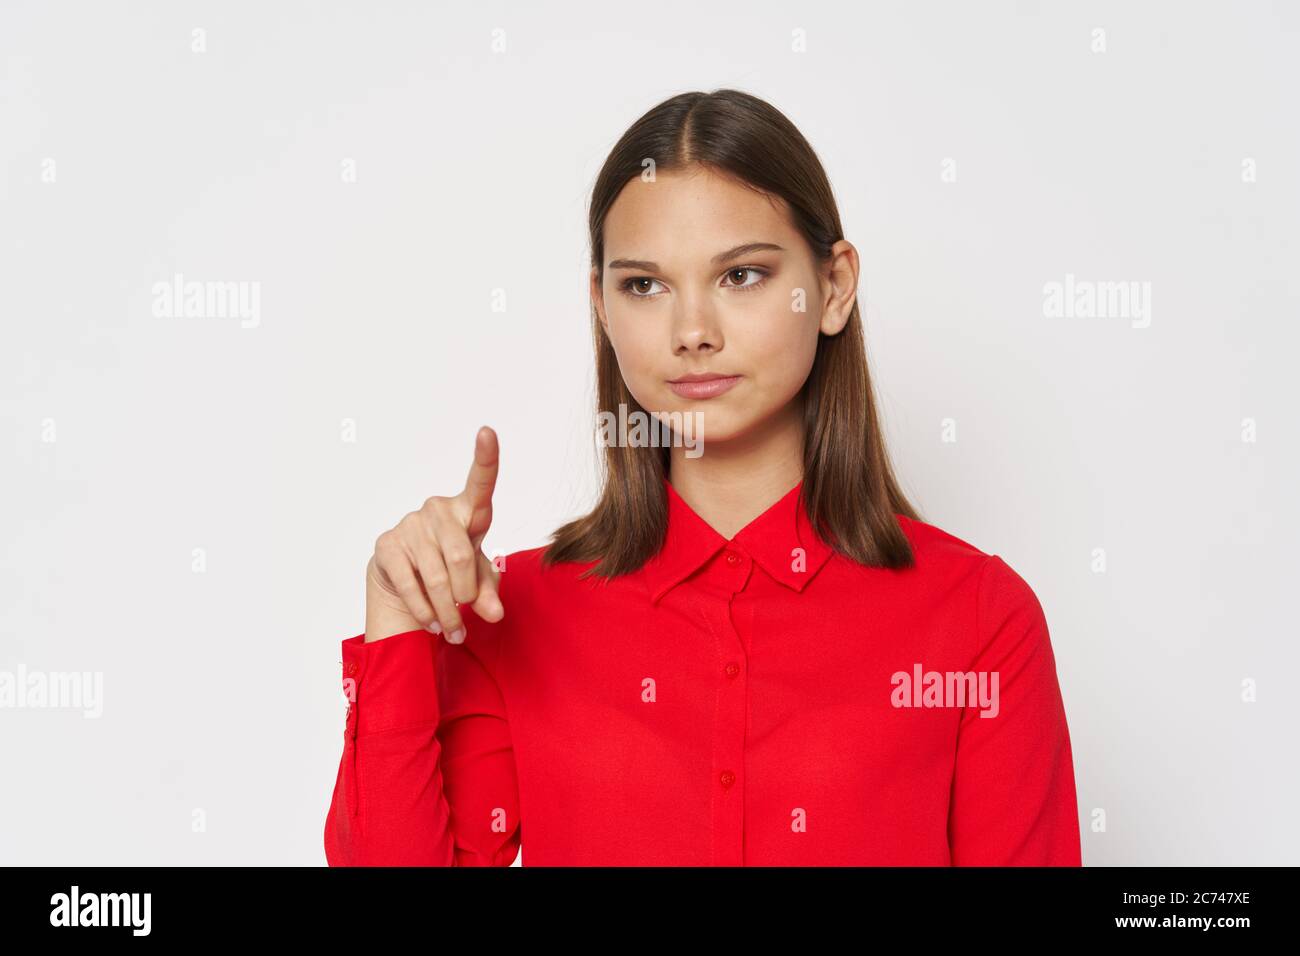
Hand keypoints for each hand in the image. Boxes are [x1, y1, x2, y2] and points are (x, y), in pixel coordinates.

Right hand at [364, 426, 504, 642]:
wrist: (404, 580)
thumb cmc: (452, 570)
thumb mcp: (478, 579)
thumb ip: (489, 592)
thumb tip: (494, 613)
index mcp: (468, 510)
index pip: (481, 482)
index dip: (486, 458)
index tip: (488, 432)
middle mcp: (438, 510)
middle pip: (461, 557)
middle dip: (466, 596)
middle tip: (466, 618)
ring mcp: (411, 524)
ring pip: (437, 578)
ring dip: (448, 612)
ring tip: (452, 631)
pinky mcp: (388, 544)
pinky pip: (411, 585)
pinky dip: (425, 611)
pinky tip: (430, 622)